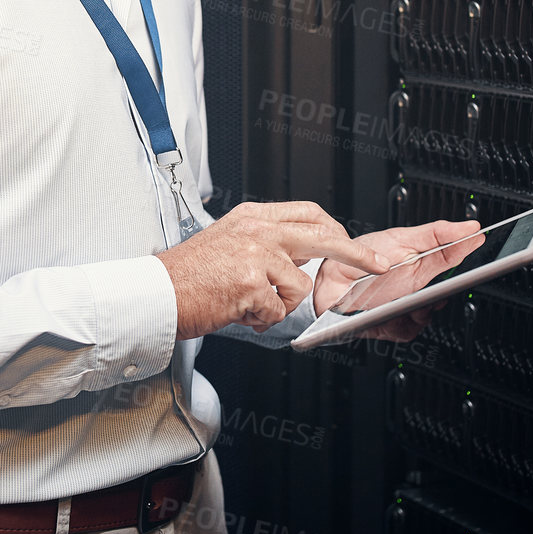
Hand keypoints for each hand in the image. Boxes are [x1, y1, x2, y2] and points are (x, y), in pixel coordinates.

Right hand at [153, 201, 393, 340]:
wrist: (156, 293)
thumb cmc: (185, 275)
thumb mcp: (226, 241)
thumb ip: (263, 242)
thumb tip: (298, 255)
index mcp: (252, 217)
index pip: (308, 213)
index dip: (336, 229)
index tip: (352, 243)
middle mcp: (257, 231)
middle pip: (323, 237)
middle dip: (356, 254)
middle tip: (376, 265)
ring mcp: (255, 256)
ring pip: (298, 286)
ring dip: (279, 305)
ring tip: (248, 304)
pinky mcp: (252, 284)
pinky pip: (276, 311)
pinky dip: (260, 320)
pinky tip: (238, 313)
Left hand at [311, 218, 483, 340]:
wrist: (326, 277)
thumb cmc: (361, 258)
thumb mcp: (404, 239)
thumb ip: (439, 235)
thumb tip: (471, 228)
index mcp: (424, 267)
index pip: (455, 271)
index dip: (472, 269)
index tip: (481, 266)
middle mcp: (417, 291)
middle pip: (443, 297)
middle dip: (443, 292)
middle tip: (438, 285)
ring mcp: (404, 309)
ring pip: (427, 316)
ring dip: (422, 308)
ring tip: (412, 299)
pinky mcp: (390, 327)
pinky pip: (406, 331)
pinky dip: (402, 322)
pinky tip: (394, 311)